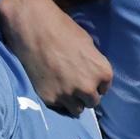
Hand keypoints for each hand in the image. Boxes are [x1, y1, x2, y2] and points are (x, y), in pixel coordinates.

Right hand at [0, 0, 113, 115]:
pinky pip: (59, 106)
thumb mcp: (88, 45)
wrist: (34, 29)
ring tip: (64, 89)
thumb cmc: (63, 29)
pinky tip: (51, 85)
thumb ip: (93, 64)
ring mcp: (69, 95)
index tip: (86, 78)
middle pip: (92, 102)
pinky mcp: (50, 99)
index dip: (95, 84)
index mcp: (102, 72)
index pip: (104, 89)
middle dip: (85, 94)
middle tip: (75, 84)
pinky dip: (56, 99)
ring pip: (77, 109)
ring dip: (73, 101)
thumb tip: (92, 73)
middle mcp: (88, 87)